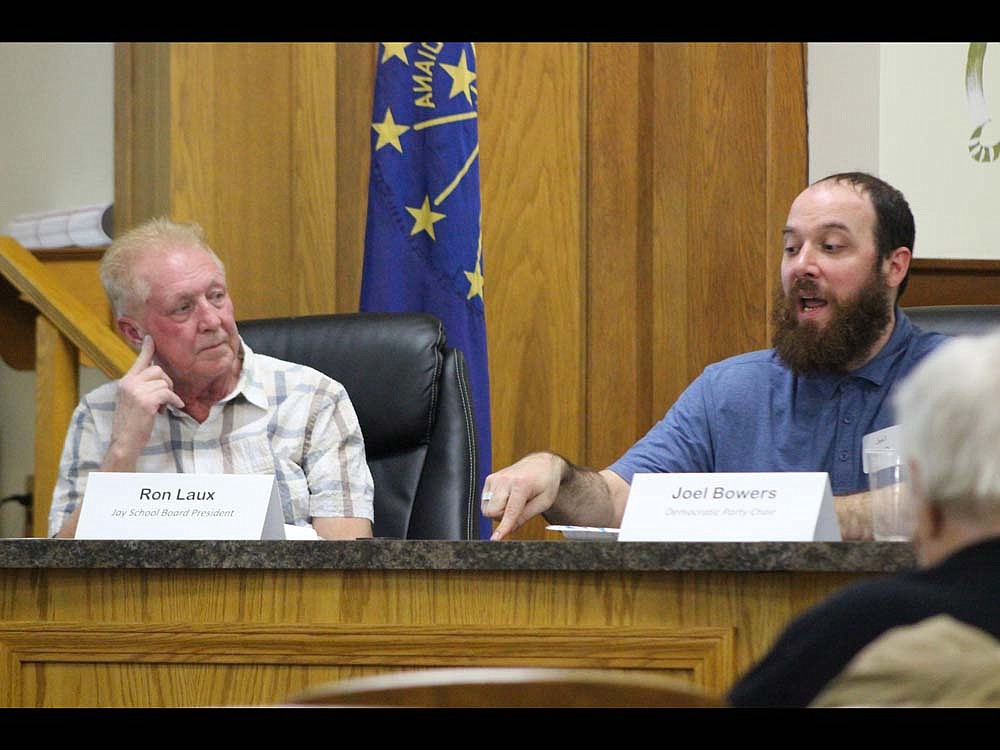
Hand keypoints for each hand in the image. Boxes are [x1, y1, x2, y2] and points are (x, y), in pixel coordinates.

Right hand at [104, 335, 184, 469]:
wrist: (124, 442)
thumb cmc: (132, 424)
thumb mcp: (133, 400)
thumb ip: (141, 387)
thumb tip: (159, 379)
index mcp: (125, 382)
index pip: (139, 361)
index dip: (147, 349)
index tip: (151, 338)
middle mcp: (129, 383)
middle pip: (158, 370)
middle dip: (167, 381)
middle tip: (167, 396)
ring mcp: (136, 391)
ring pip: (164, 382)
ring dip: (170, 394)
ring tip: (163, 406)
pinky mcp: (145, 401)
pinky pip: (168, 393)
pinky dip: (174, 400)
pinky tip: (175, 407)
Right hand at [481, 452, 565, 540]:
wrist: (541, 464)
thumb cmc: (545, 482)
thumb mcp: (543, 502)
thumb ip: (524, 517)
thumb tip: (509, 530)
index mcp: (521, 485)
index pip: (509, 512)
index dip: (502, 528)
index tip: (495, 539)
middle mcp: (505, 480)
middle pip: (492, 512)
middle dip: (503, 517)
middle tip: (518, 510)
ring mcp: (495, 478)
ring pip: (486, 508)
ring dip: (498, 511)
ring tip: (513, 502)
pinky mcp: (489, 479)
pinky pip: (485, 502)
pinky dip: (494, 504)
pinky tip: (506, 497)